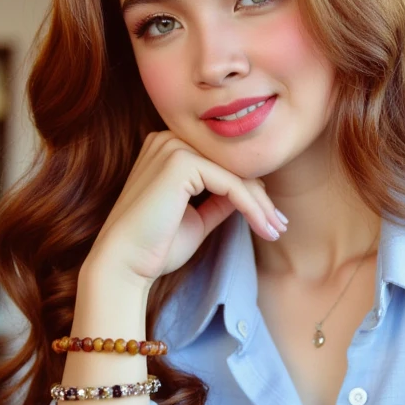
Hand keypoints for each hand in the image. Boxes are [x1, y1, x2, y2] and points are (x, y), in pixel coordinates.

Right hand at [87, 130, 287, 286]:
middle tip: (280, 225)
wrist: (124, 265)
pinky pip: (231, 184)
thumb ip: (220, 200)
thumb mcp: (197, 218)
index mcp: (168, 148)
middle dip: (260, 198)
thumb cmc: (155, 247)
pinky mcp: (180, 162)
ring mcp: (172, 147)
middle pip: (231, 166)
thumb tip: (251, 192)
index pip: (221, 164)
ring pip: (235, 174)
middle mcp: (168, 140)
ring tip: (276, 230)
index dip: (250, 190)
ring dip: (260, 205)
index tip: (272, 218)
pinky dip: (251, 208)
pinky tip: (264, 227)